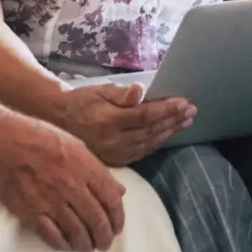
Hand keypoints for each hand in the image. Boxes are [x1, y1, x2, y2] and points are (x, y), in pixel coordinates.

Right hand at [0, 110, 127, 251]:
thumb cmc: (33, 134)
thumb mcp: (72, 143)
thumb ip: (96, 168)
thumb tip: (118, 190)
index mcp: (84, 165)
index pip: (111, 199)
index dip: (118, 218)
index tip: (117, 226)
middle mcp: (71, 185)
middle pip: (97, 220)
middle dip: (105, 237)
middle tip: (105, 244)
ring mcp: (51, 200)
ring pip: (77, 232)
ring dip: (86, 244)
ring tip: (88, 247)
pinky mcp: (30, 212)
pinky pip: (52, 236)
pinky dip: (63, 244)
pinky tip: (66, 245)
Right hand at [52, 83, 193, 166]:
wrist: (60, 120)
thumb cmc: (83, 100)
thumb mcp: (100, 90)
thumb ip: (121, 93)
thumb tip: (140, 91)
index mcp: (108, 121)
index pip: (145, 116)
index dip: (167, 109)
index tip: (184, 102)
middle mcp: (112, 141)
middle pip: (151, 131)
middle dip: (174, 120)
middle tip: (191, 111)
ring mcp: (114, 153)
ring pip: (149, 143)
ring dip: (169, 131)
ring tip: (186, 121)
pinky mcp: (114, 160)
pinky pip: (142, 152)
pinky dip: (157, 142)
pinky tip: (168, 134)